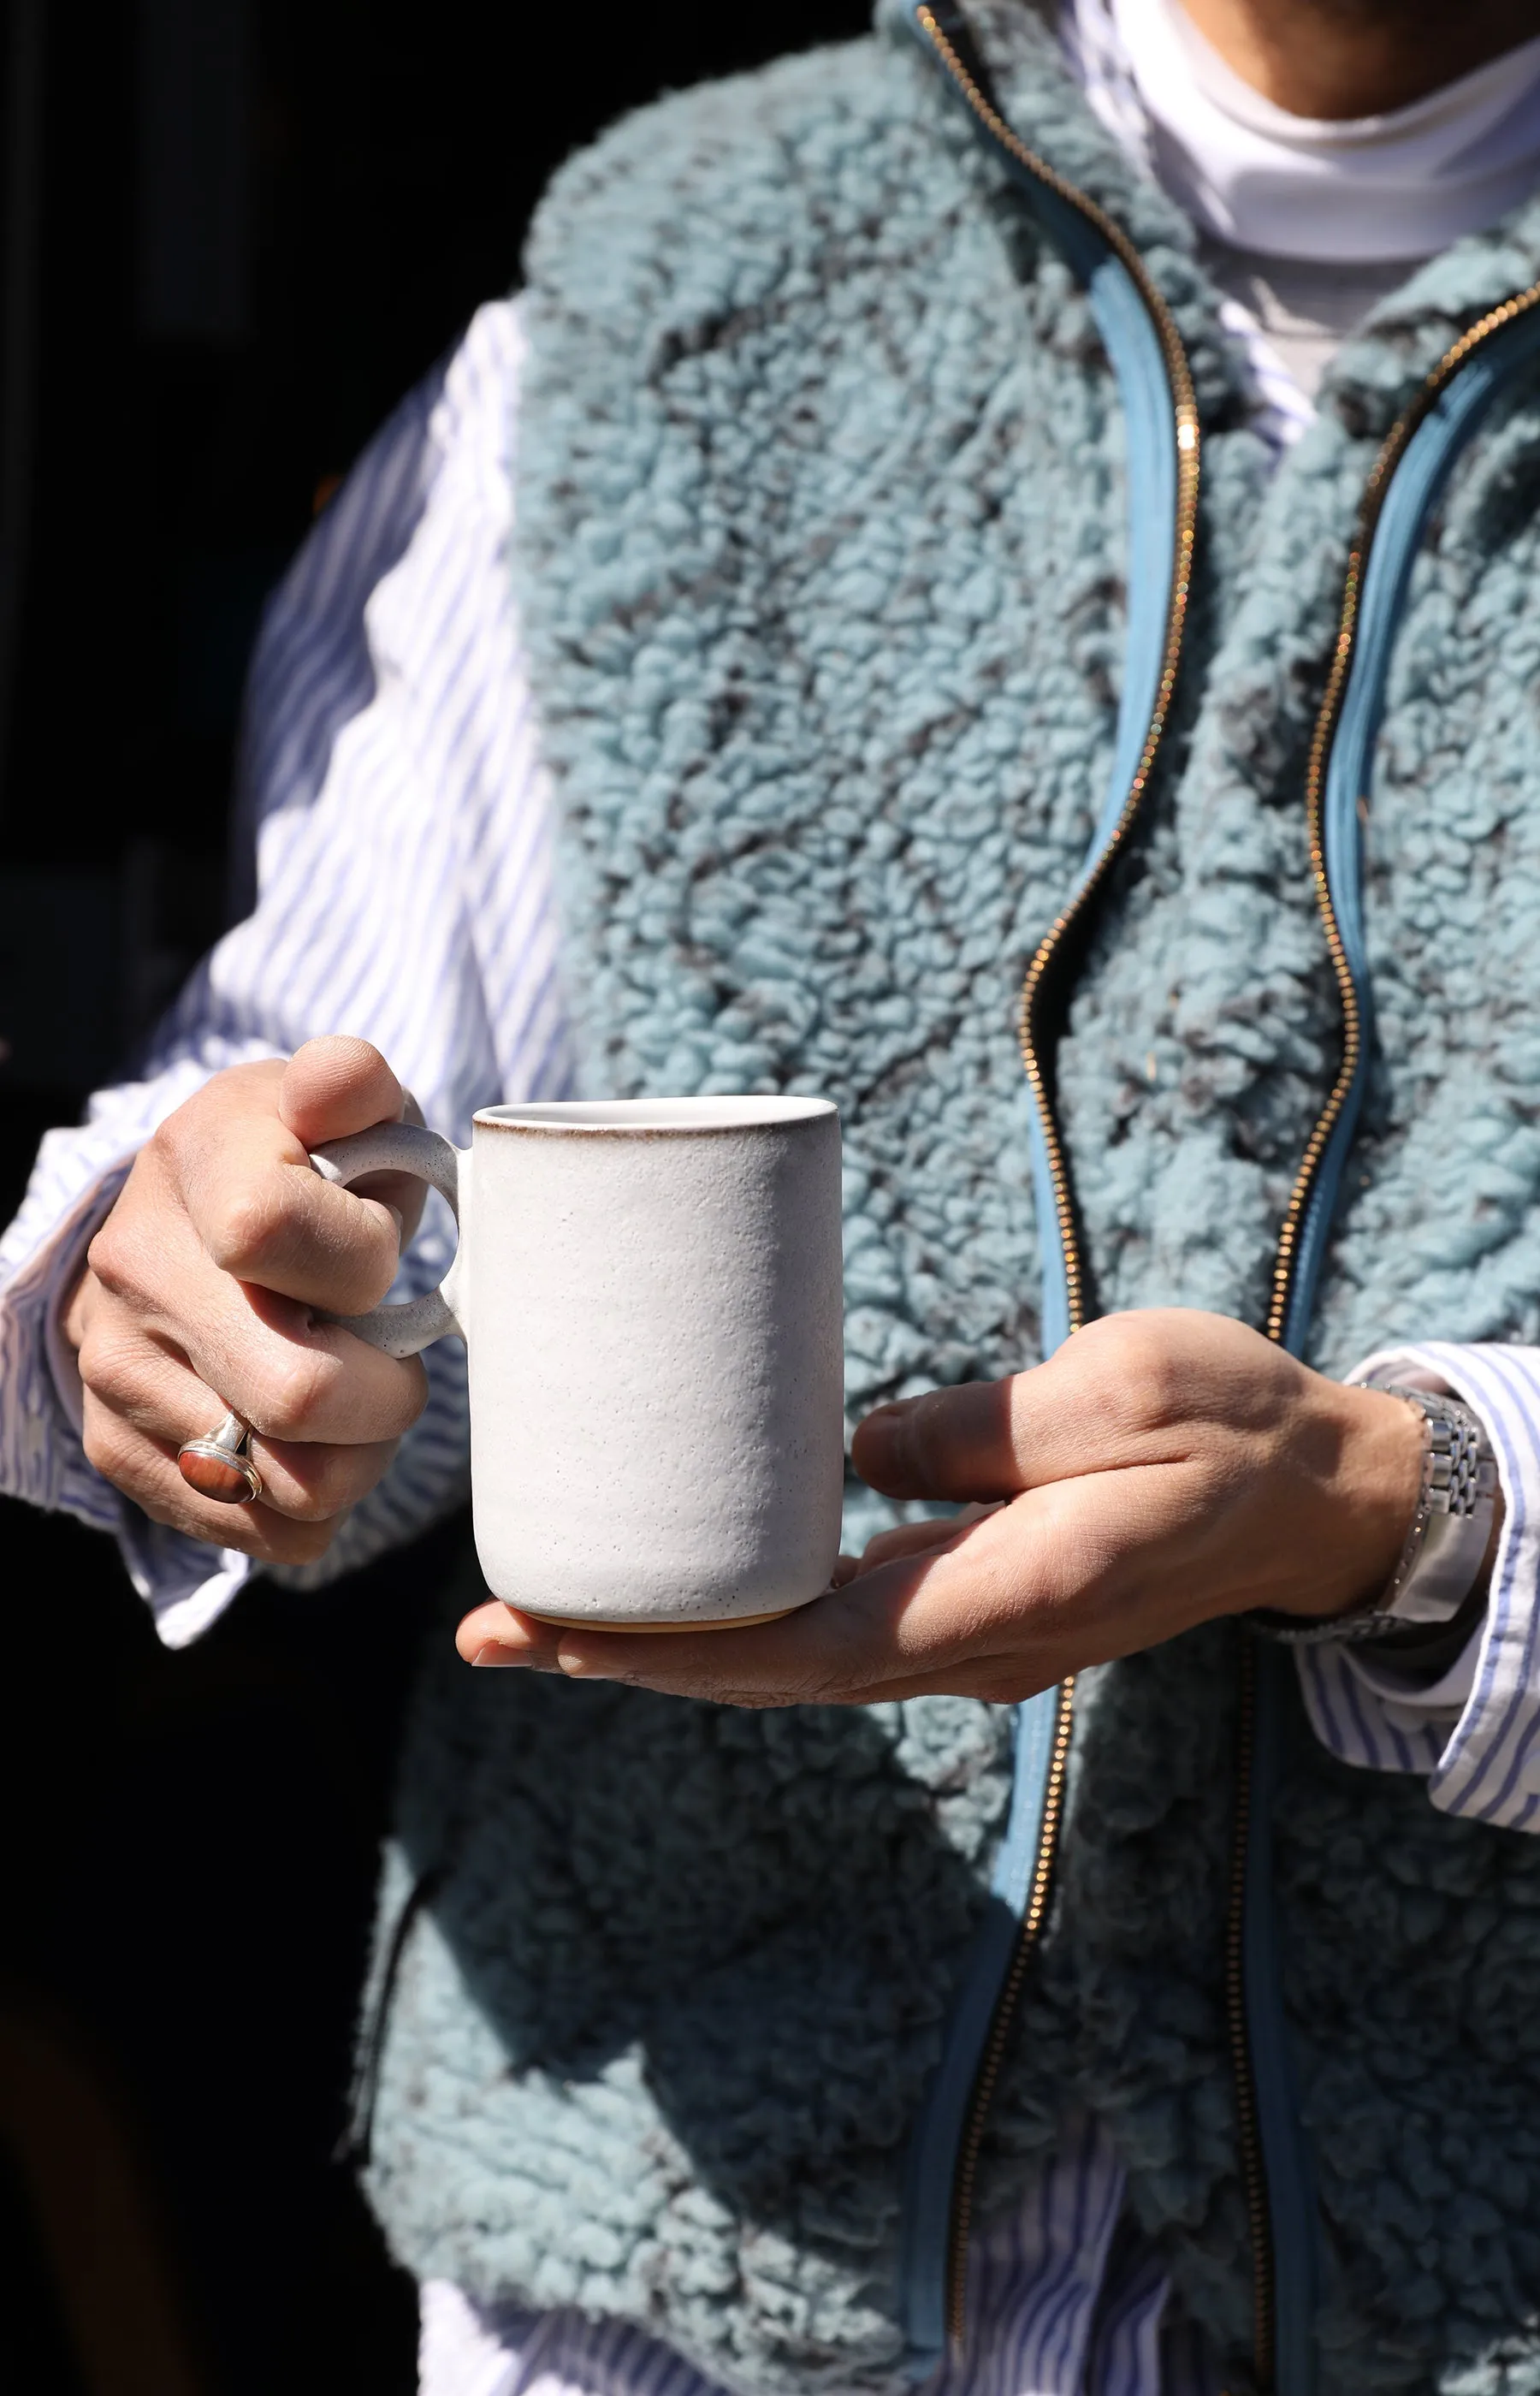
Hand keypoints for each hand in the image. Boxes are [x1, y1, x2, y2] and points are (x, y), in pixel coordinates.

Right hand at [65, 1036, 428, 1564]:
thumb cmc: (303, 1161)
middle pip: (295, 1393)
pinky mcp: (117, 1446)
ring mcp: (114, 1364)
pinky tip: (314, 1448)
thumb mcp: (338, 1102)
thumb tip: (341, 1087)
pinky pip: (250, 1529)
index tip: (376, 1256)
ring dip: (356, 1462)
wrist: (197, 1215)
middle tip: (394, 1367)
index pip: (271, 1233)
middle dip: (386, 1397)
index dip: (363, 1261)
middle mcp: (135, 1266)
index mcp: (197, 1162)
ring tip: (359, 1409)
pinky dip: (310, 1509)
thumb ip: (353, 1081)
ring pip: (284, 1480)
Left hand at [455, 1309, 1427, 1705]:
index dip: (677, 1646)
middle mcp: (979, 1641)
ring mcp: (972, 1636)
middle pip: (772, 1674)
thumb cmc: (1231, 1425)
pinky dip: (734, 1624)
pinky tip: (667, 1594)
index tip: (559, 1632)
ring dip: (666, 1649)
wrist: (1315, 1497)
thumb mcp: (1127, 1383)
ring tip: (538, 1618)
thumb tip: (855, 1456)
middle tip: (488, 1631)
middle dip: (628, 1658)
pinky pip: (827, 1631)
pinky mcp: (967, 1604)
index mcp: (1014, 1590)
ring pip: (789, 1665)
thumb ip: (988, 1429)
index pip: (814, 1643)